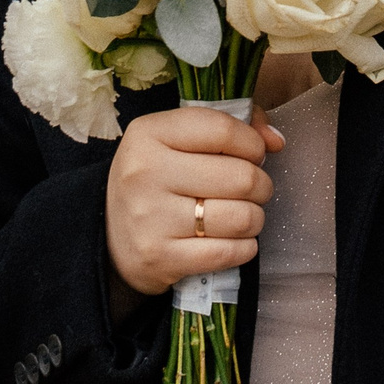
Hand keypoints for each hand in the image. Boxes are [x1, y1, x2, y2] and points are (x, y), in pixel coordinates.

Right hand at [104, 105, 286, 302]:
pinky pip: (229, 252)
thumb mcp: (180, 138)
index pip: (224, 130)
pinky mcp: (159, 257)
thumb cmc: (159, 177)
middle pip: (242, 177)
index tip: (253, 154)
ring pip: (242, 217)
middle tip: (250, 190)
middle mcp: (144, 173)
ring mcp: (149, 218)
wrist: (108, 231)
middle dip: (260, 185)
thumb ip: (234, 126)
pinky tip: (233, 240)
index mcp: (149, 134)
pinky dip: (244, 248)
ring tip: (241, 215)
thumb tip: (276, 140)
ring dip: (254, 218)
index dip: (253, 144)